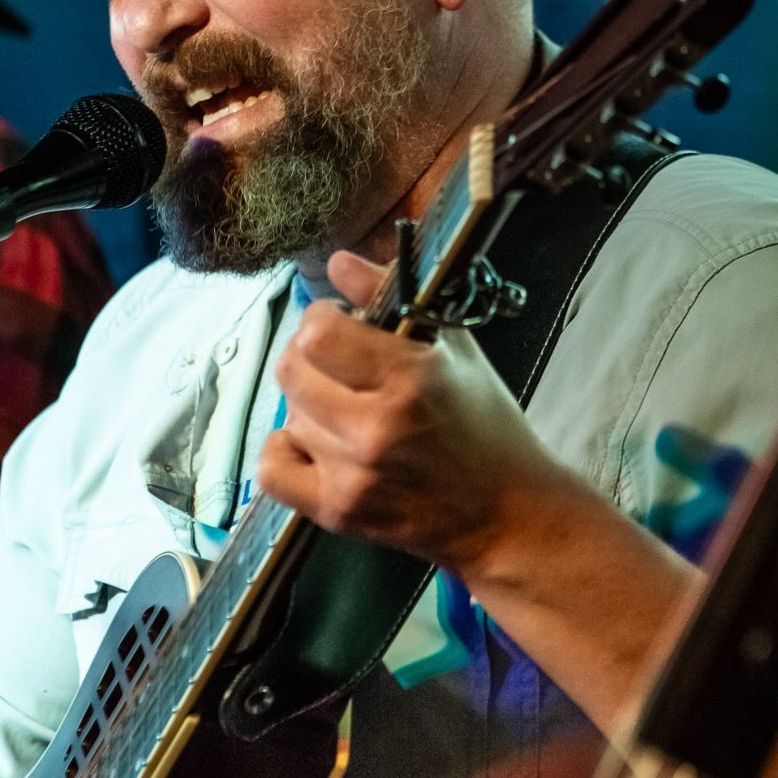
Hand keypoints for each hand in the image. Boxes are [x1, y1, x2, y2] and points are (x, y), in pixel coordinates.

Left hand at [258, 249, 569, 578]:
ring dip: (310, 406)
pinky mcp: (338, 512)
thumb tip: (338, 262)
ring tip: (347, 410)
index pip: (318, 331)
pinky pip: (272, 470)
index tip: (343, 323)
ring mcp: (354, 475)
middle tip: (338, 363)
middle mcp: (376, 428)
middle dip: (309, 356)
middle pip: (291, 369)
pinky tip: (317, 445)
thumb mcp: (455, 349)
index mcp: (411, 378)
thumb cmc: (486, 426)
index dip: (323, 318)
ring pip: (287, 415)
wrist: (505, 514)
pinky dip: (286, 452)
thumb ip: (392, 297)